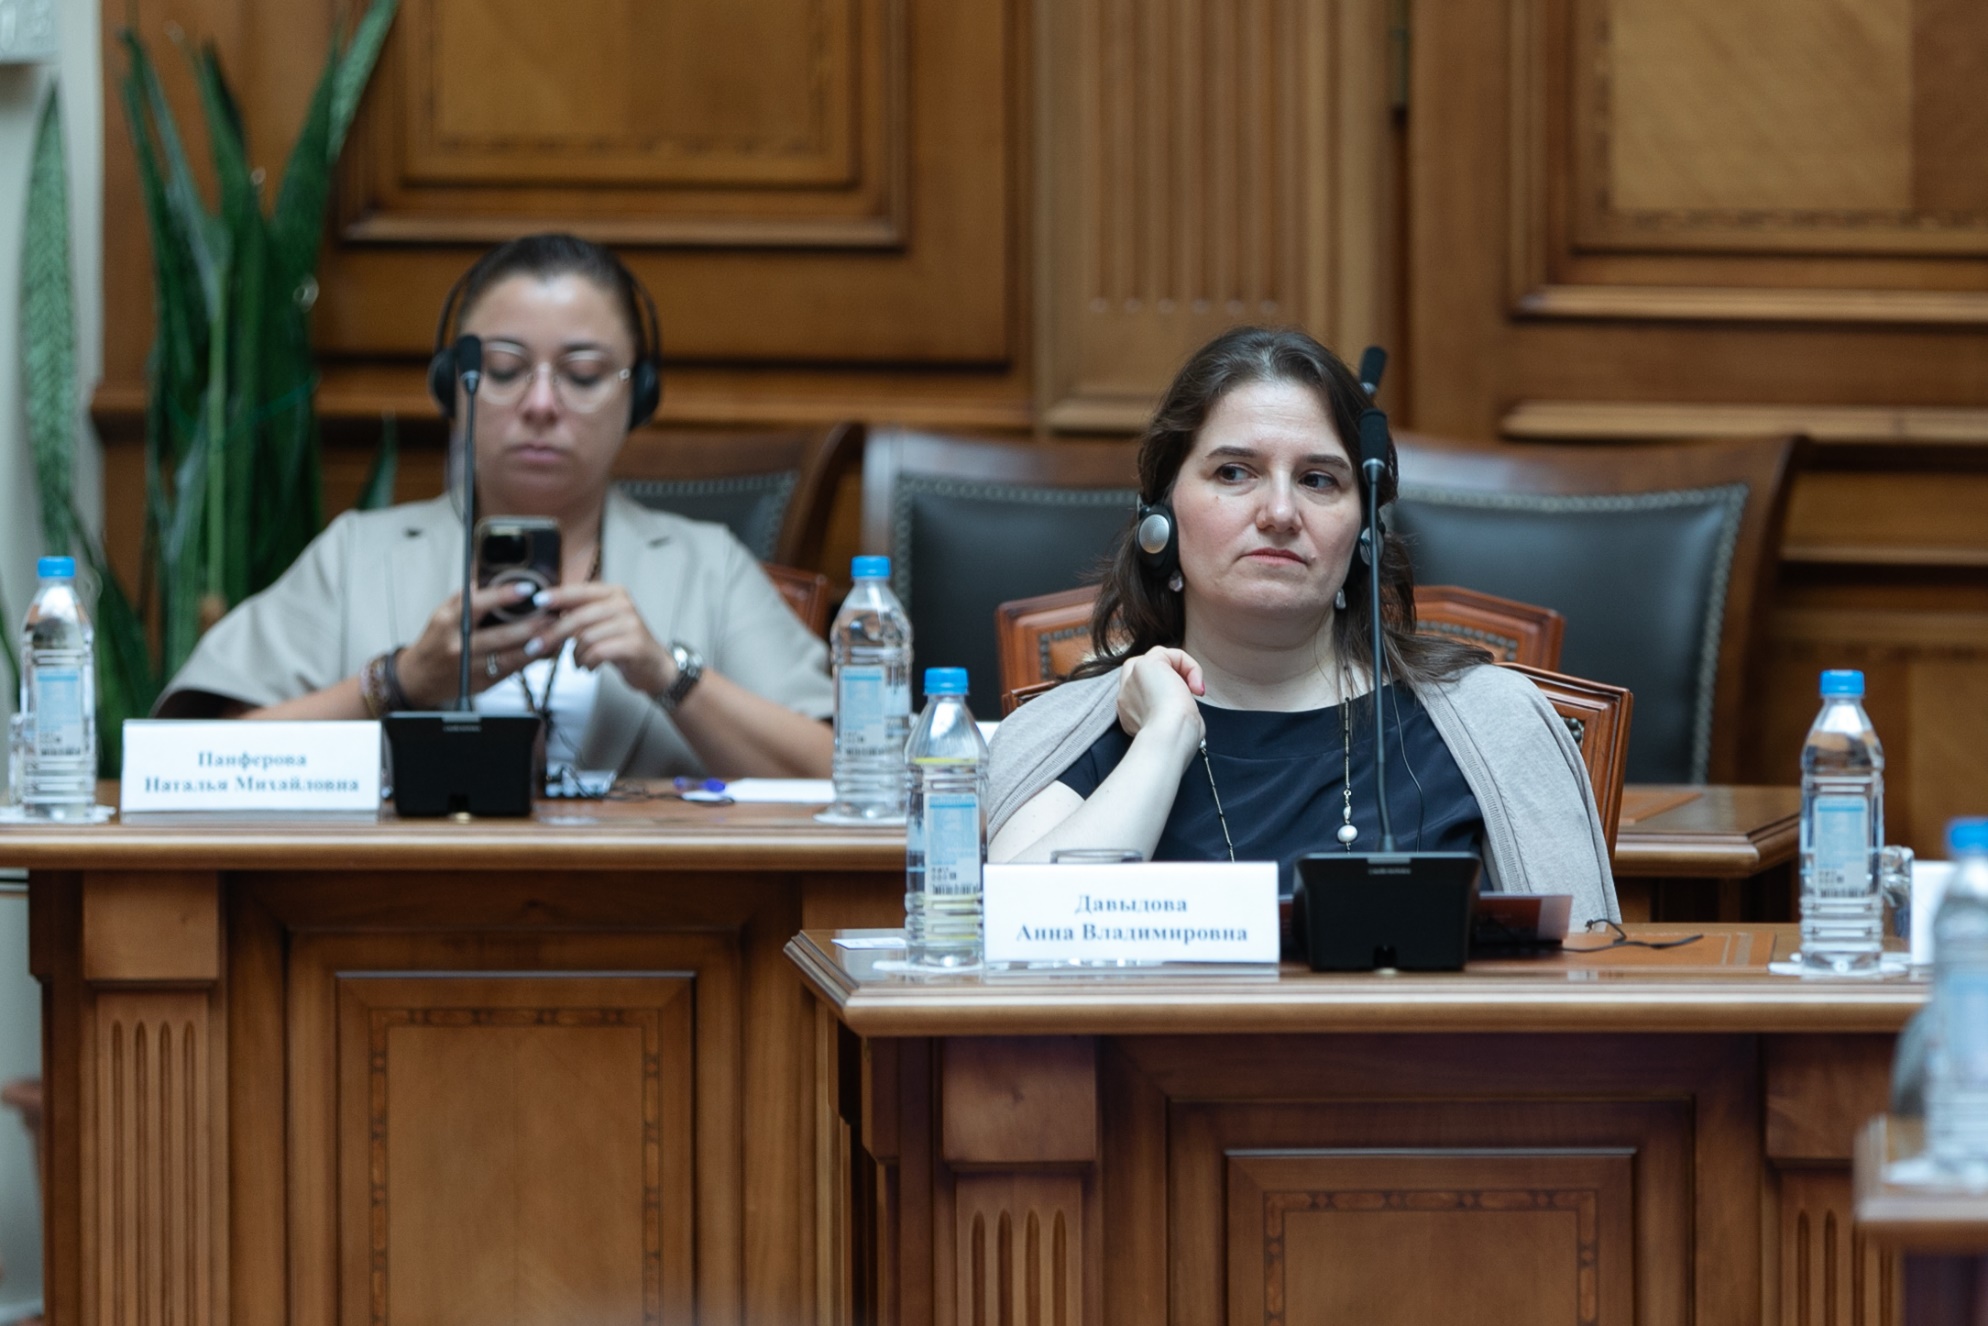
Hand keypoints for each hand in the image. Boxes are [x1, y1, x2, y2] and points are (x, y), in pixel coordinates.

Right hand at [396, 582, 548, 706]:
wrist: (419, 678)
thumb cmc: (434, 642)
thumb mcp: (441, 614)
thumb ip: (463, 598)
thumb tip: (481, 577)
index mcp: (448, 623)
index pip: (478, 605)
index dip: (504, 596)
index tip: (527, 588)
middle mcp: (460, 646)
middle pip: (502, 635)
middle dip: (533, 624)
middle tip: (554, 612)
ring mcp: (472, 667)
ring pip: (512, 656)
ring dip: (538, 644)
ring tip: (557, 631)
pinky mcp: (483, 683)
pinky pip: (513, 670)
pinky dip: (532, 659)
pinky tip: (546, 649)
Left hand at [517, 582, 674, 696]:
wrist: (654, 667)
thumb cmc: (624, 645)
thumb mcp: (601, 623)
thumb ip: (579, 613)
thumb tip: (546, 610)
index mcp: (614, 593)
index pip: (579, 591)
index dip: (557, 596)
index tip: (538, 602)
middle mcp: (623, 604)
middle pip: (578, 617)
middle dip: (554, 634)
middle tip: (537, 646)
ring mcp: (630, 624)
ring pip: (586, 637)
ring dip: (575, 654)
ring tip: (577, 662)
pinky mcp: (634, 644)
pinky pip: (598, 652)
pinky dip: (587, 662)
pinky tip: (588, 667)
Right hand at [1116, 647, 1205, 749]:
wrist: (1167, 739)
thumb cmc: (1175, 741)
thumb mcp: (1170, 730)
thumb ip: (1171, 715)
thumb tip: (1184, 708)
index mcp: (1130, 714)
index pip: (1144, 692)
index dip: (1165, 693)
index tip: (1182, 710)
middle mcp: (1126, 695)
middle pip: (1147, 672)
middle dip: (1171, 677)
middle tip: (1187, 695)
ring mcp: (1131, 679)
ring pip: (1159, 658)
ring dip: (1181, 670)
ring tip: (1194, 691)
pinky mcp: (1143, 664)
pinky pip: (1172, 654)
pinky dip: (1190, 666)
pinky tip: (1196, 687)